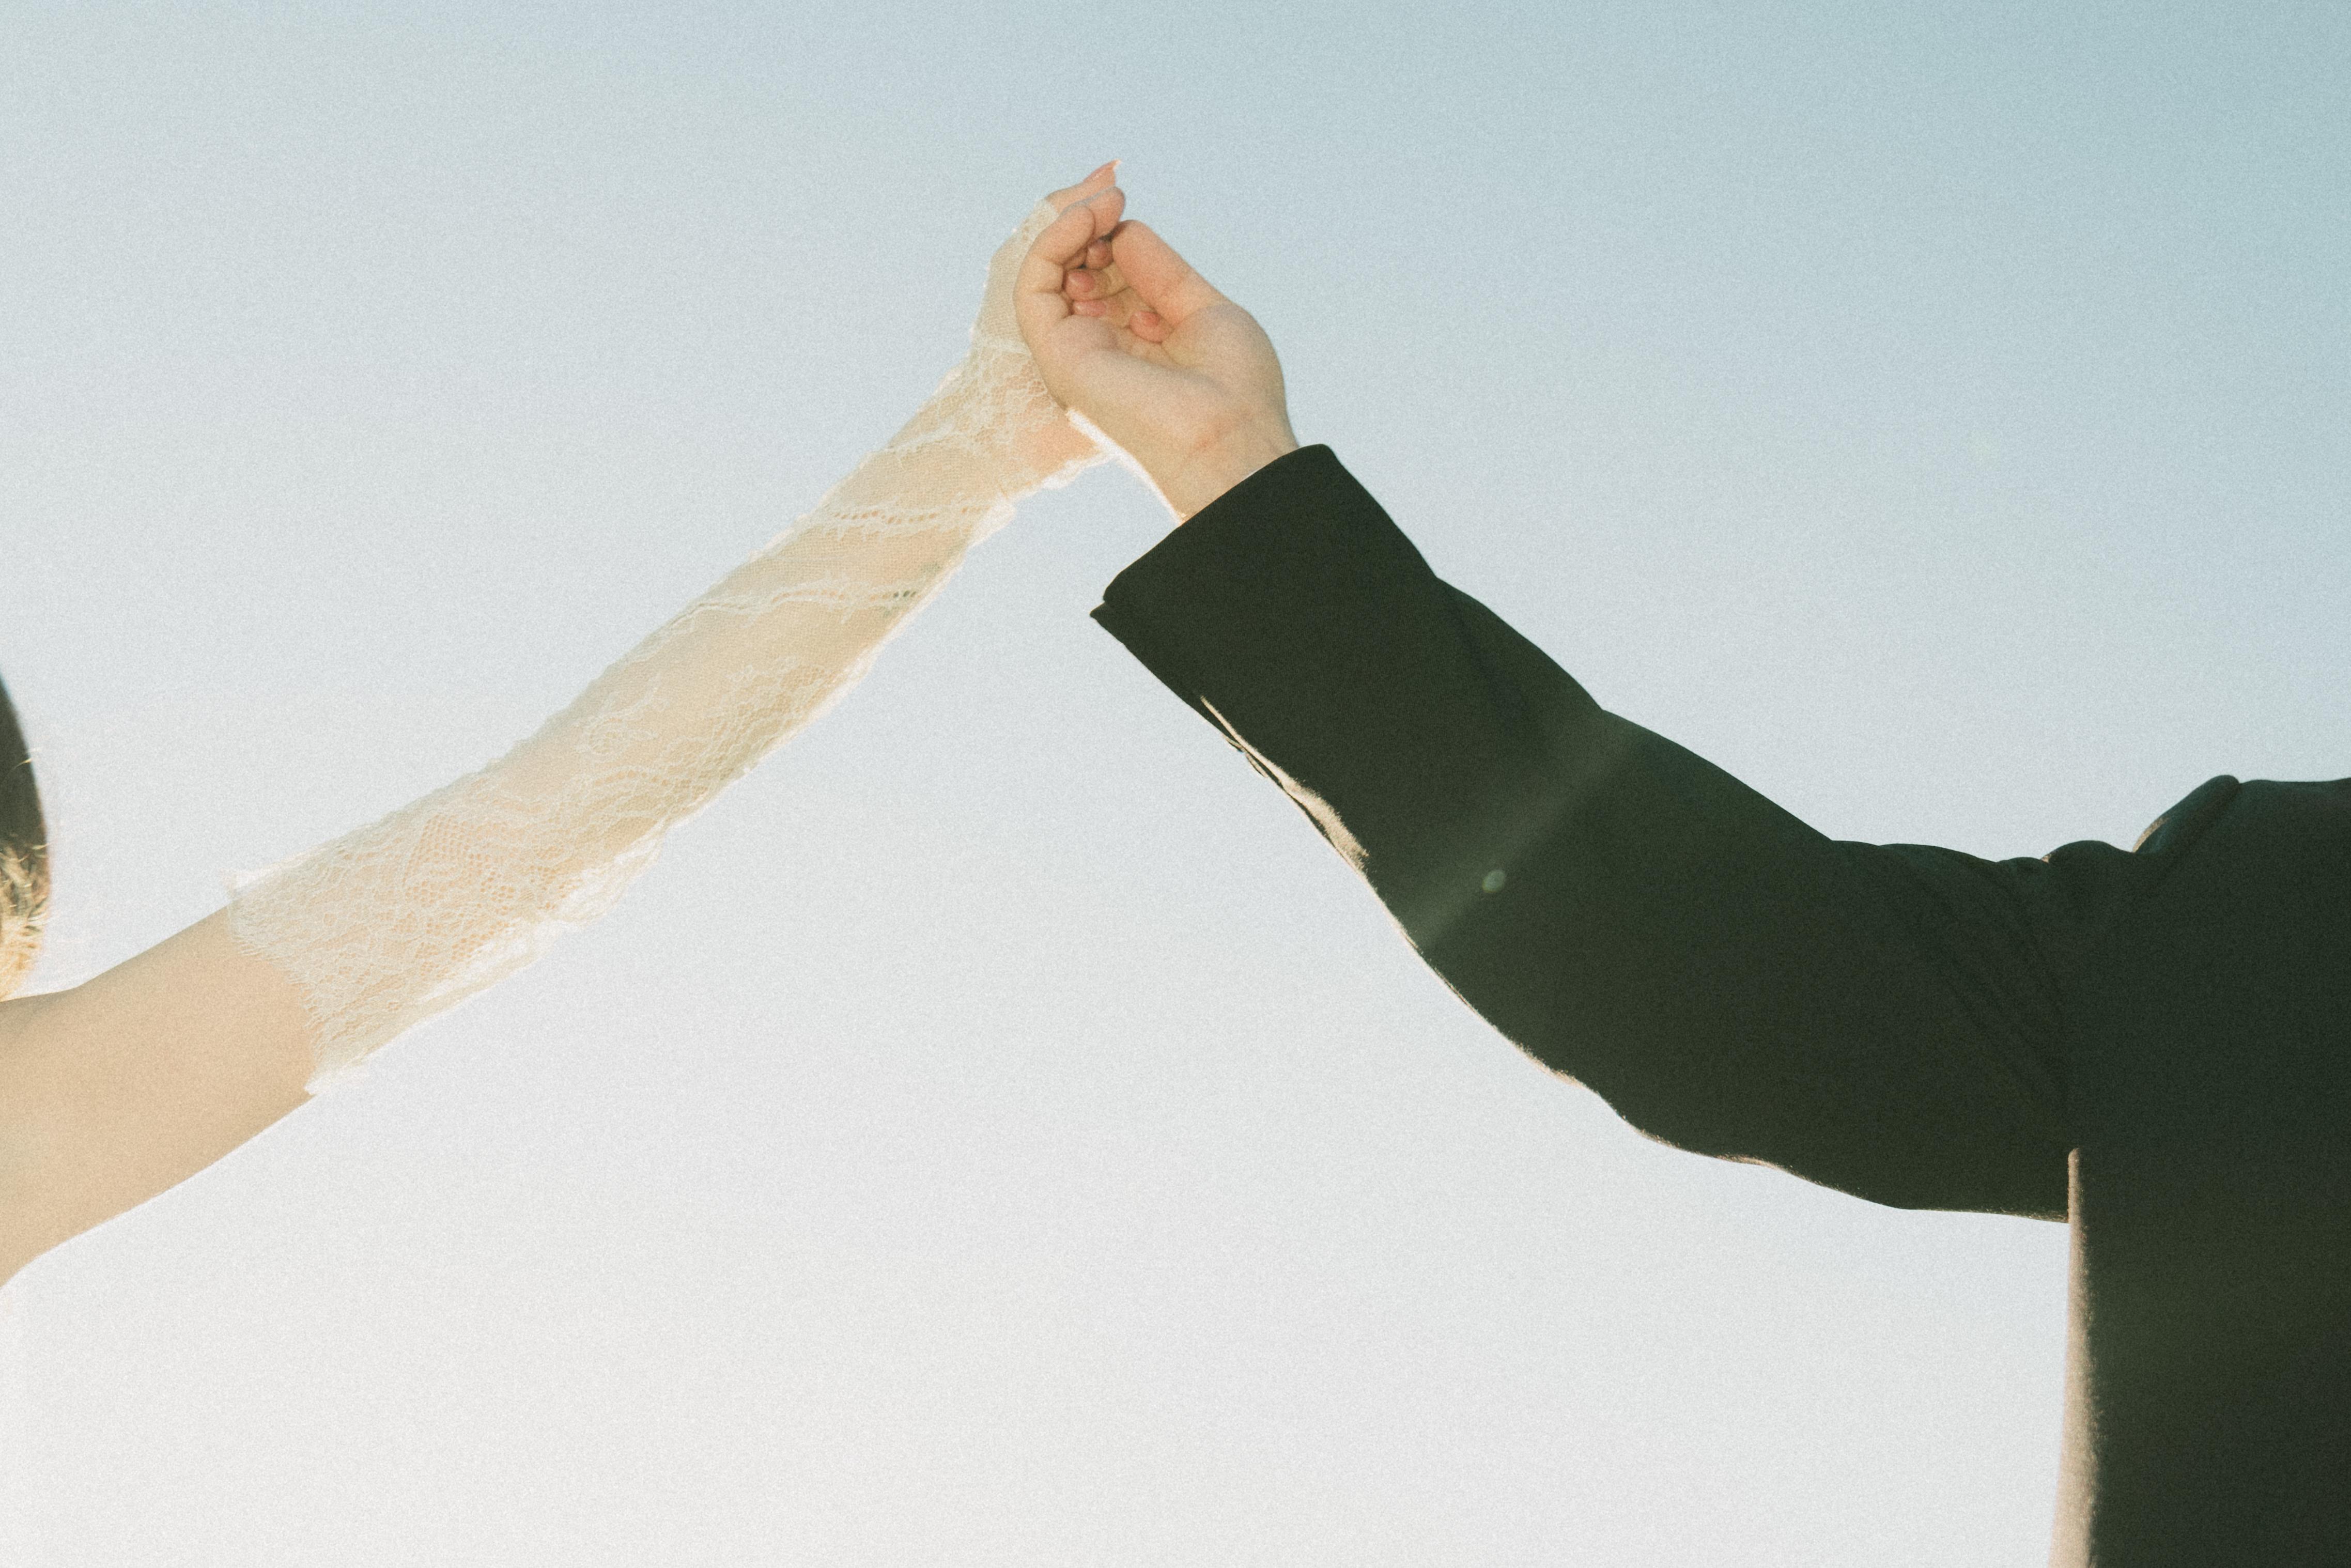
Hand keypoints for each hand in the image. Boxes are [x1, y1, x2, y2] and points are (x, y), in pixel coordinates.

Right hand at [1016, 174, 1298, 517]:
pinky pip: (1035, 286)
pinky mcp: (1058, 355)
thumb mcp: (1203, 310)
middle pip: (1072, 271)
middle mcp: (1102, 351)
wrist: (1231, 441)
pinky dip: (1053, 243)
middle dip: (1084, 222)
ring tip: (1102, 202)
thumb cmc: (1233, 390)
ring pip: (1048, 276)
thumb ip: (1159, 270)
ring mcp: (1077, 354)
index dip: (1109, 233)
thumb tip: (1121, 229)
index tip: (1124, 199)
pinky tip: (1087, 218)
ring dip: (1068, 227)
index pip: (1106, 277)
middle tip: (1112, 191)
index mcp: (1138, 347)